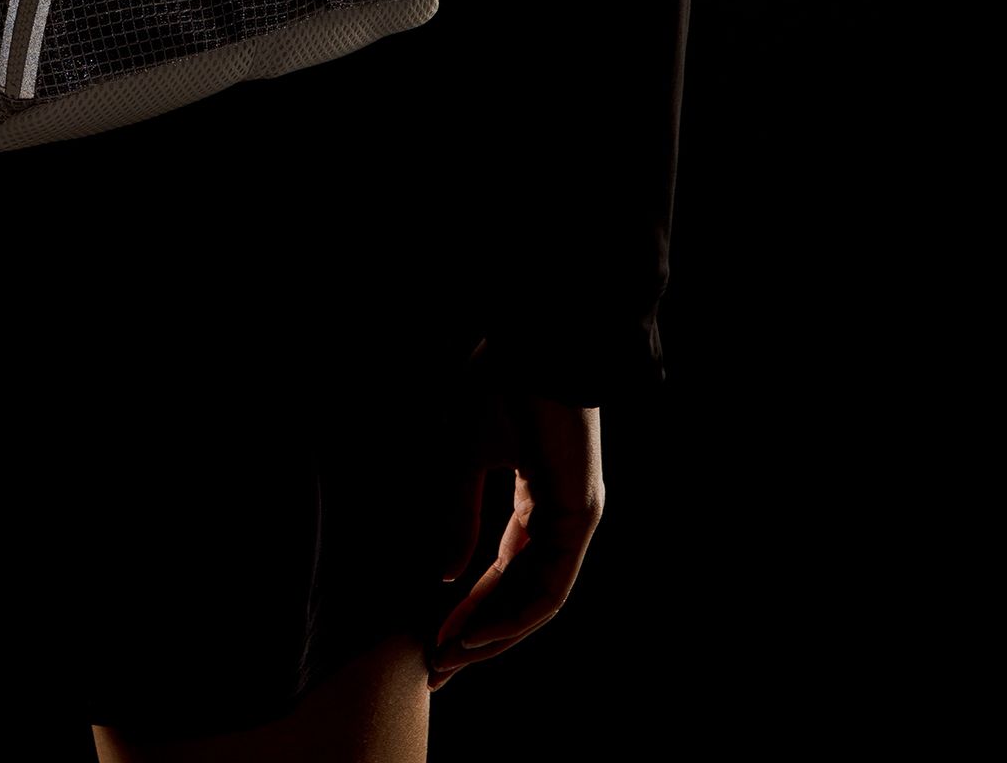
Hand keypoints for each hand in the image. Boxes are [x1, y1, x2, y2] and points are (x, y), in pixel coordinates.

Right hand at [426, 369, 603, 692]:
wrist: (538, 340)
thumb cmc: (500, 384)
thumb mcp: (462, 455)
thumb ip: (457, 515)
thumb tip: (445, 574)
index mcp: (537, 499)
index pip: (502, 571)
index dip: (466, 607)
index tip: (430, 639)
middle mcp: (559, 518)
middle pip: (518, 596)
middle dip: (477, 635)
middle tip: (438, 669)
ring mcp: (573, 519)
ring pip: (535, 601)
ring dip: (491, 634)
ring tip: (450, 658)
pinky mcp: (580, 515)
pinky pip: (549, 586)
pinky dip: (513, 615)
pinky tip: (479, 634)